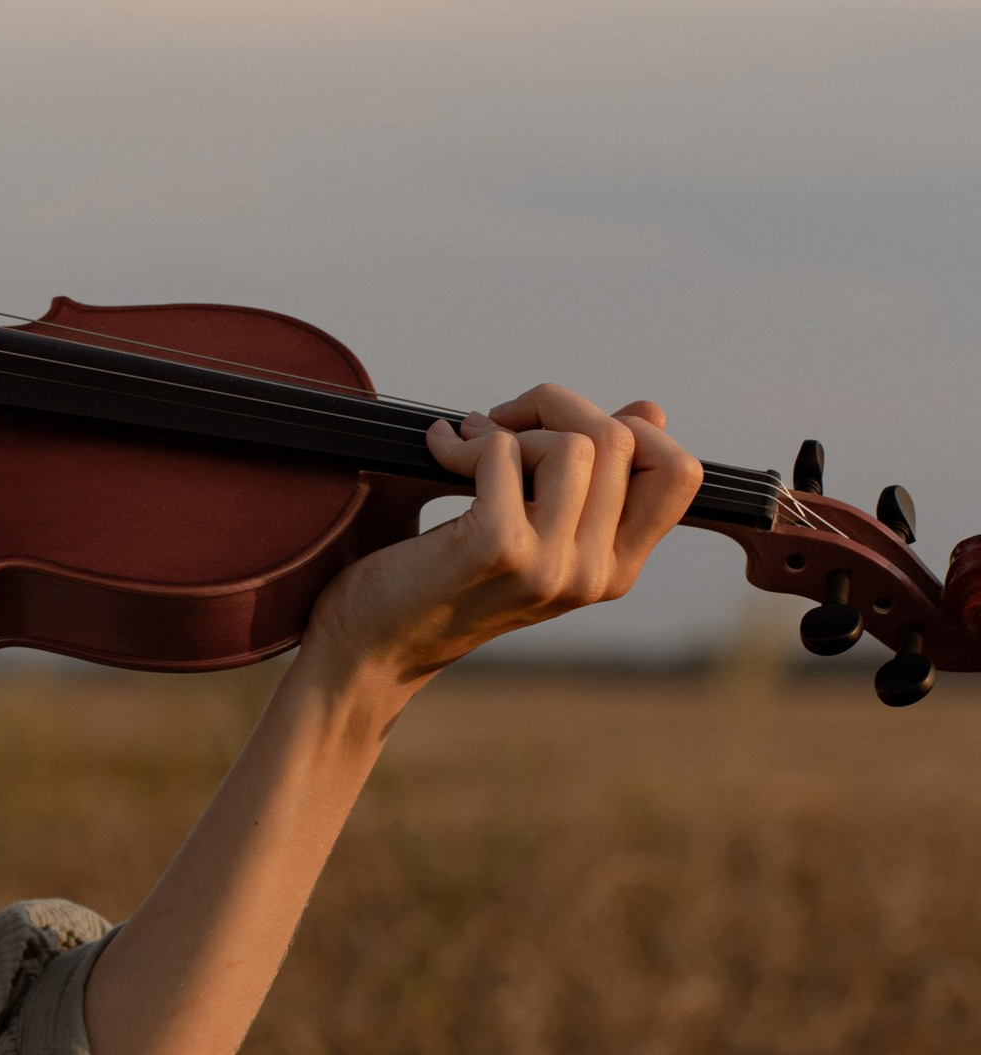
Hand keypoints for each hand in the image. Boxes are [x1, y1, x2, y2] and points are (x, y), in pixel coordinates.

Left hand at [300, 384, 704, 705]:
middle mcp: (595, 574)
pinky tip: (438, 452)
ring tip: (469, 447)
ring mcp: (552, 567)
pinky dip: (467, 442)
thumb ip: (590, 477)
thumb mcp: (534, 527)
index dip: (630, 428)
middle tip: (499, 425)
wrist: (373, 647)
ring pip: (574, 442)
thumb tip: (649, 410)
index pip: (681, 472)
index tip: (559, 431)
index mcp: (616, 568)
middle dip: (555, 407)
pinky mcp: (499, 551)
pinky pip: (507, 453)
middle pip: (622, 438)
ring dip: (512, 426)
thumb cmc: (444, 580)